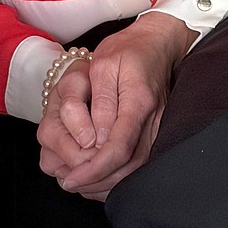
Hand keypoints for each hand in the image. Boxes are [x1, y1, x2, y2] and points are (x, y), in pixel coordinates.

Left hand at [37, 14, 193, 200]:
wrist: (157, 43)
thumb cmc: (128, 49)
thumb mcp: (106, 64)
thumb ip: (102, 101)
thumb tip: (97, 138)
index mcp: (139, 103)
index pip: (118, 149)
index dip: (94, 168)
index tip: (72, 178)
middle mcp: (153, 121)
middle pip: (128, 167)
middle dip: (97, 182)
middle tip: (69, 183)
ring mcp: (158, 129)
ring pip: (136, 170)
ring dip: (107, 183)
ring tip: (79, 184)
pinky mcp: (156, 133)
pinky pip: (140, 163)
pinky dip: (119, 175)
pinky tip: (99, 177)